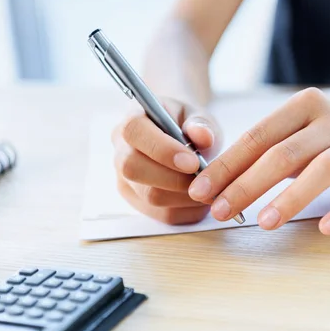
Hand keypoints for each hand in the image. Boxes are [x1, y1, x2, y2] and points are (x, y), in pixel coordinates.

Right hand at [112, 98, 221, 223]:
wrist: (183, 139)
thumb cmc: (188, 124)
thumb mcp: (198, 116)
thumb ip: (201, 124)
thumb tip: (203, 137)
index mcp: (132, 122)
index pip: (134, 133)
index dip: (162, 150)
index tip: (193, 162)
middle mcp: (121, 151)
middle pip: (133, 169)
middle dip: (173, 178)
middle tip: (204, 178)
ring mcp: (125, 179)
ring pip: (150, 197)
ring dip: (185, 196)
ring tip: (208, 186)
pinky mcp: (137, 202)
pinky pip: (163, 214)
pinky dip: (188, 210)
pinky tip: (201, 197)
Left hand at [188, 87, 329, 234]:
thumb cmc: (316, 137)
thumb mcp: (287, 134)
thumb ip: (254, 154)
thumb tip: (209, 188)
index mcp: (303, 105)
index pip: (257, 136)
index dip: (226, 165)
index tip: (200, 191)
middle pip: (285, 153)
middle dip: (247, 185)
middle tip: (220, 212)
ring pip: (324, 169)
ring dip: (291, 198)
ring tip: (263, 223)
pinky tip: (325, 228)